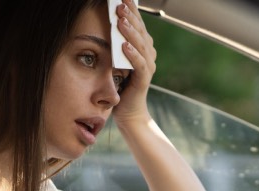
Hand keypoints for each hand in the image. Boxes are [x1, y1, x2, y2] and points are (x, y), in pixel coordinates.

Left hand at [112, 0, 156, 127]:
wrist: (128, 112)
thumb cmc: (120, 86)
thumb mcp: (116, 61)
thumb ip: (116, 45)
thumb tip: (109, 25)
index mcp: (142, 48)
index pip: (137, 25)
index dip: (132, 11)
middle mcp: (148, 55)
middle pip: (140, 31)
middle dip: (130, 17)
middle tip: (120, 5)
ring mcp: (147, 67)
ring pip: (140, 45)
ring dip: (130, 32)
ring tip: (121, 20)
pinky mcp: (143, 80)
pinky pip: (139, 64)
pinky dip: (132, 54)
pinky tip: (124, 45)